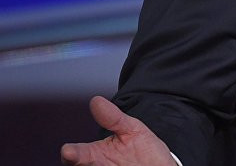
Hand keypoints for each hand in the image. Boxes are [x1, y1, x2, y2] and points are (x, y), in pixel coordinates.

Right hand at [61, 96, 175, 165]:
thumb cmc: (142, 148)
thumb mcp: (131, 129)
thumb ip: (114, 118)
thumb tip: (96, 101)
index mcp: (96, 154)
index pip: (77, 154)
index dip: (71, 153)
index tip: (68, 150)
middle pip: (81, 165)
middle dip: (76, 161)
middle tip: (72, 156)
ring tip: (110, 164)